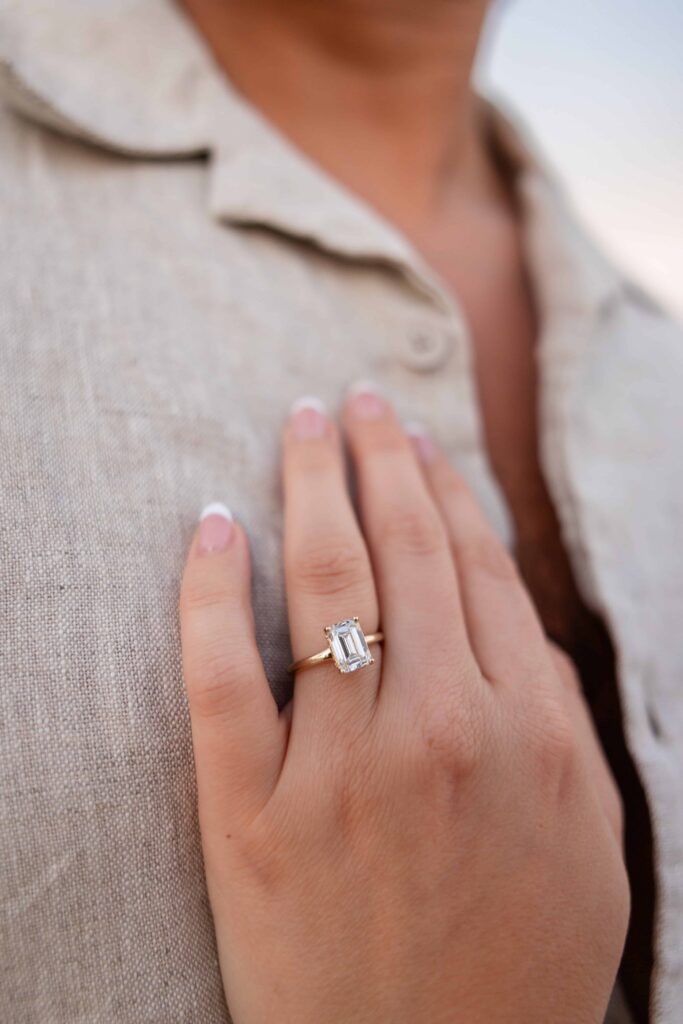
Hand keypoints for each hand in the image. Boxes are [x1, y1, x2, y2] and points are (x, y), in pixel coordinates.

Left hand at [179, 387, 628, 1023]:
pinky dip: (213, 592)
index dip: (445, 490)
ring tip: (301, 426)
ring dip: (312, 487)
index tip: (417, 441)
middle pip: (406, 554)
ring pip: (328, 587)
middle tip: (355, 399)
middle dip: (381, 460)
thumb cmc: (521, 964)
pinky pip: (224, 679)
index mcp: (529, 730)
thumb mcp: (585, 834)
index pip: (476, 569)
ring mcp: (345, 774)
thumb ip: (557, 714)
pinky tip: (214, 526)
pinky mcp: (255, 820)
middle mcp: (443, 732)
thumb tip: (507, 616)